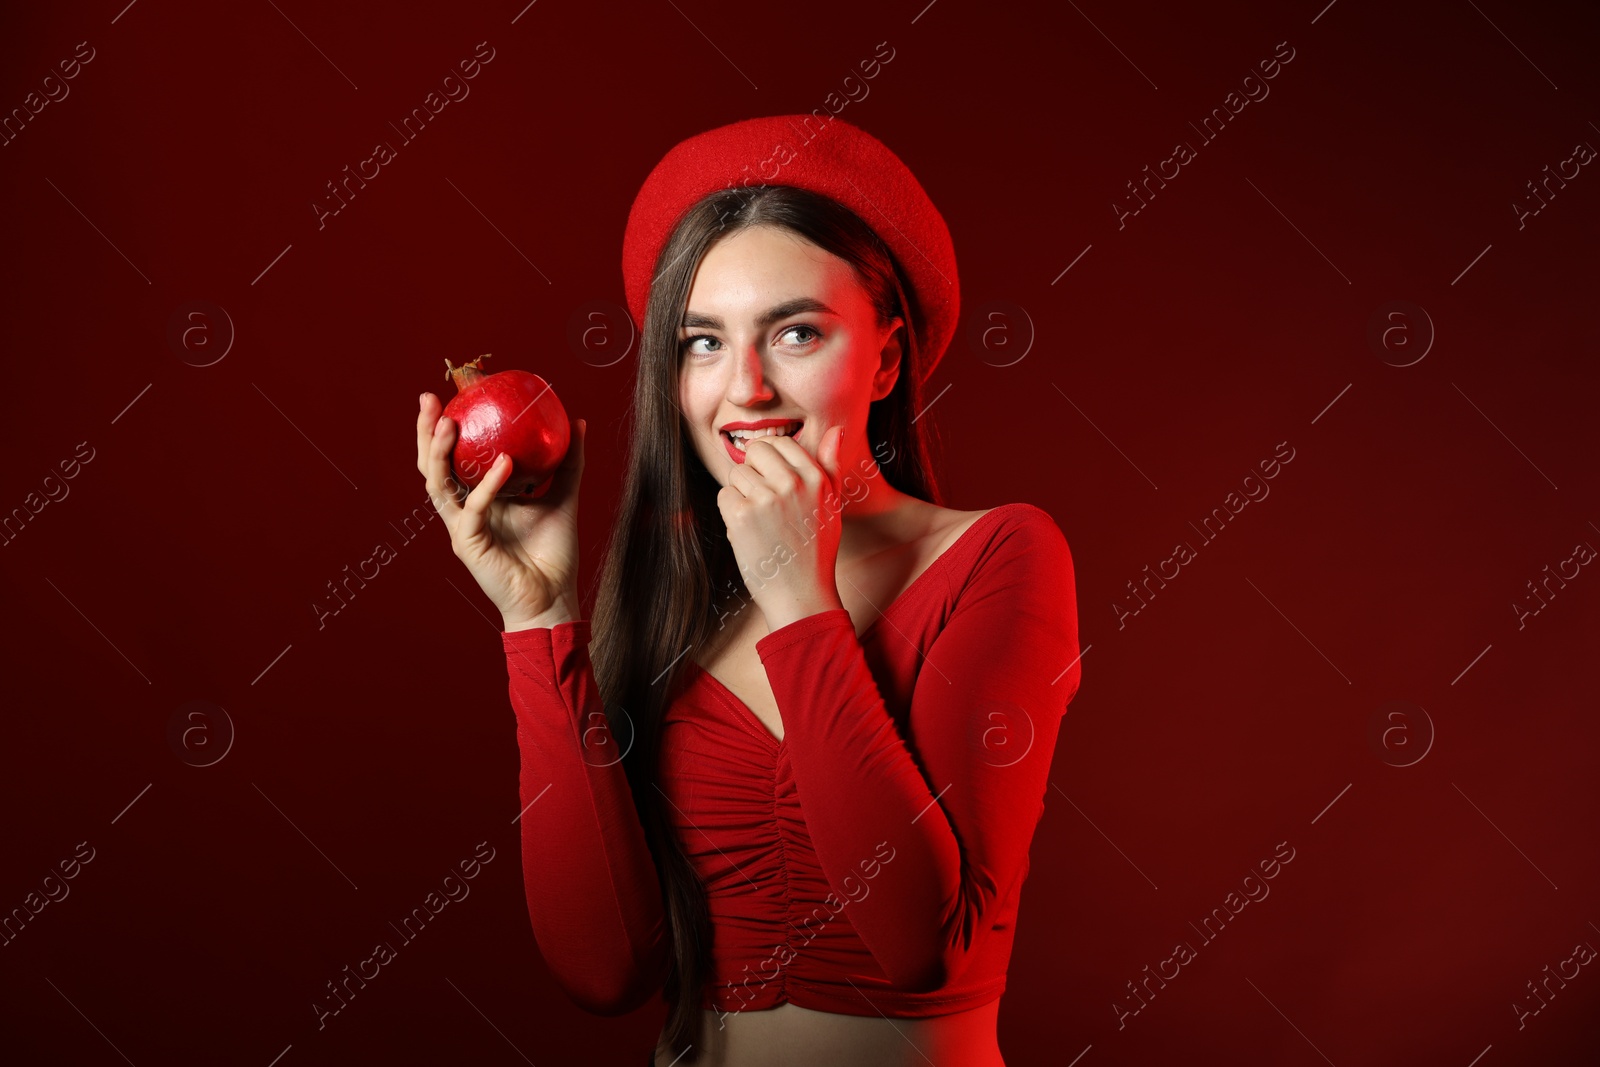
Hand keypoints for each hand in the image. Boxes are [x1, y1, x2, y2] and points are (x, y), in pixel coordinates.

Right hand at [416, 393, 585, 628]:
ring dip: (440, 452)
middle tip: (431, 399)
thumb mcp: (563, 497)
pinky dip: (487, 485)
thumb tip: (577, 422)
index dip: (444, 428)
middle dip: (426, 432)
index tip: (450, 395)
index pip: (454, 458)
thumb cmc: (553, 553)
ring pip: (437, 485)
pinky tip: (505, 464)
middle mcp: (464, 510)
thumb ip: (568, 462)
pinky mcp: (468, 545)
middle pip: (432, 466)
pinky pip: (473, 509)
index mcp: (480, 498)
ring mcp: (462, 528)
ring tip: (450, 423)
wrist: (554, 597)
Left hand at [718, 425, 848, 630]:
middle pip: (754, 451)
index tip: (772, 480)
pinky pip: (724, 495)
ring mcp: (766, 499)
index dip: (770, 459)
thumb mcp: (832, 505)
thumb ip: (830, 465)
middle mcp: (793, 483)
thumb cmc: (815, 550)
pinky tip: (748, 531)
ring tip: (759, 521)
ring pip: (736, 474)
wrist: (800, 594)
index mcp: (816, 478)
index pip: (780, 442)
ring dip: (741, 494)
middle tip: (763, 502)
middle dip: (753, 472)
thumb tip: (836, 430)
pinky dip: (730, 512)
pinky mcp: (742, 516)